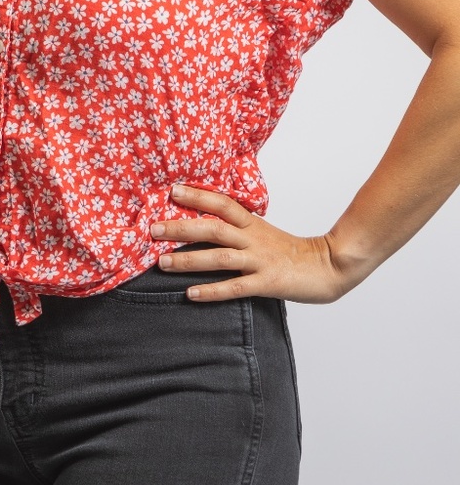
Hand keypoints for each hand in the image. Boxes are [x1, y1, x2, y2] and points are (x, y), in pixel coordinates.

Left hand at [150, 184, 352, 303]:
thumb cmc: (291, 252)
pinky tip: (190, 294)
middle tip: (153, 229)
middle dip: (181, 229)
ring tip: (162, 263)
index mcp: (252, 224)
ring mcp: (259, 261)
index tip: (172, 190)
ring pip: (219, 258)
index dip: (198, 197)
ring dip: (188, 260)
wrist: (330, 267)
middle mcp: (253, 240)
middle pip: (213, 229)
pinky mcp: (266, 284)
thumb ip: (237, 227)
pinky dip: (211, 291)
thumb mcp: (262, 232)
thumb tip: (203, 223)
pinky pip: (234, 288)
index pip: (222, 204)